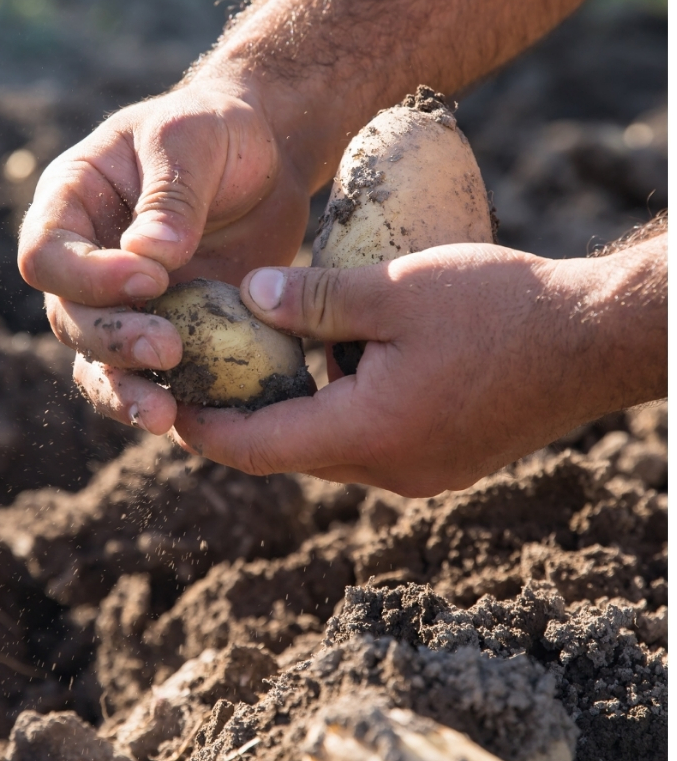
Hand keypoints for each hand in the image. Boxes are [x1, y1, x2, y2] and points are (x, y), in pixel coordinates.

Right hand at [17, 80, 312, 433]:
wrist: (264, 154)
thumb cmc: (216, 129)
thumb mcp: (193, 139)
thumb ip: (172, 195)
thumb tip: (150, 257)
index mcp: (72, 202)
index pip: (45, 254)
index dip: (87, 278)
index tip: (151, 278)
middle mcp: (85, 258)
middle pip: (68, 317)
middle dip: (112, 339)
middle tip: (168, 348)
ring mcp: (121, 300)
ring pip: (98, 360)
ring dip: (124, 390)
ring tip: (162, 416)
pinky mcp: (165, 328)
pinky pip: (148, 375)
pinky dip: (167, 397)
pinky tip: (192, 418)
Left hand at [172, 241, 664, 495]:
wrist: (596, 339)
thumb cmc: (502, 307)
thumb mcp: (397, 289)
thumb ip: (315, 299)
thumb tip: (250, 297)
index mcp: (368, 434)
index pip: (256, 449)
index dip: (203, 429)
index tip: (164, 406)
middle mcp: (389, 470)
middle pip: (287, 453)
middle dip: (240, 419)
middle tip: (199, 377)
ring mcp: (420, 471)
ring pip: (327, 446)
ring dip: (289, 412)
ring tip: (255, 361)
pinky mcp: (442, 458)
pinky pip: (365, 441)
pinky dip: (333, 409)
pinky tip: (329, 363)